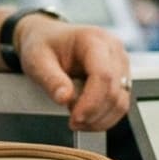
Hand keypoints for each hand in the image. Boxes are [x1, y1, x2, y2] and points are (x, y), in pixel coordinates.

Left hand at [14, 16, 131, 132]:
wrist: (48, 37)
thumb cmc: (43, 44)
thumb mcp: (37, 60)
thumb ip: (51, 79)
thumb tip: (65, 98)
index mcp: (94, 40)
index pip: (103, 75)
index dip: (91, 102)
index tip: (75, 118)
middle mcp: (113, 49)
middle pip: (115, 91)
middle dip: (94, 114)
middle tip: (72, 122)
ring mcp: (120, 63)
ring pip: (121, 101)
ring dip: (100, 119)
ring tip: (77, 121)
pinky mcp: (121, 77)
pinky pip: (119, 103)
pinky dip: (104, 116)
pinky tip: (86, 117)